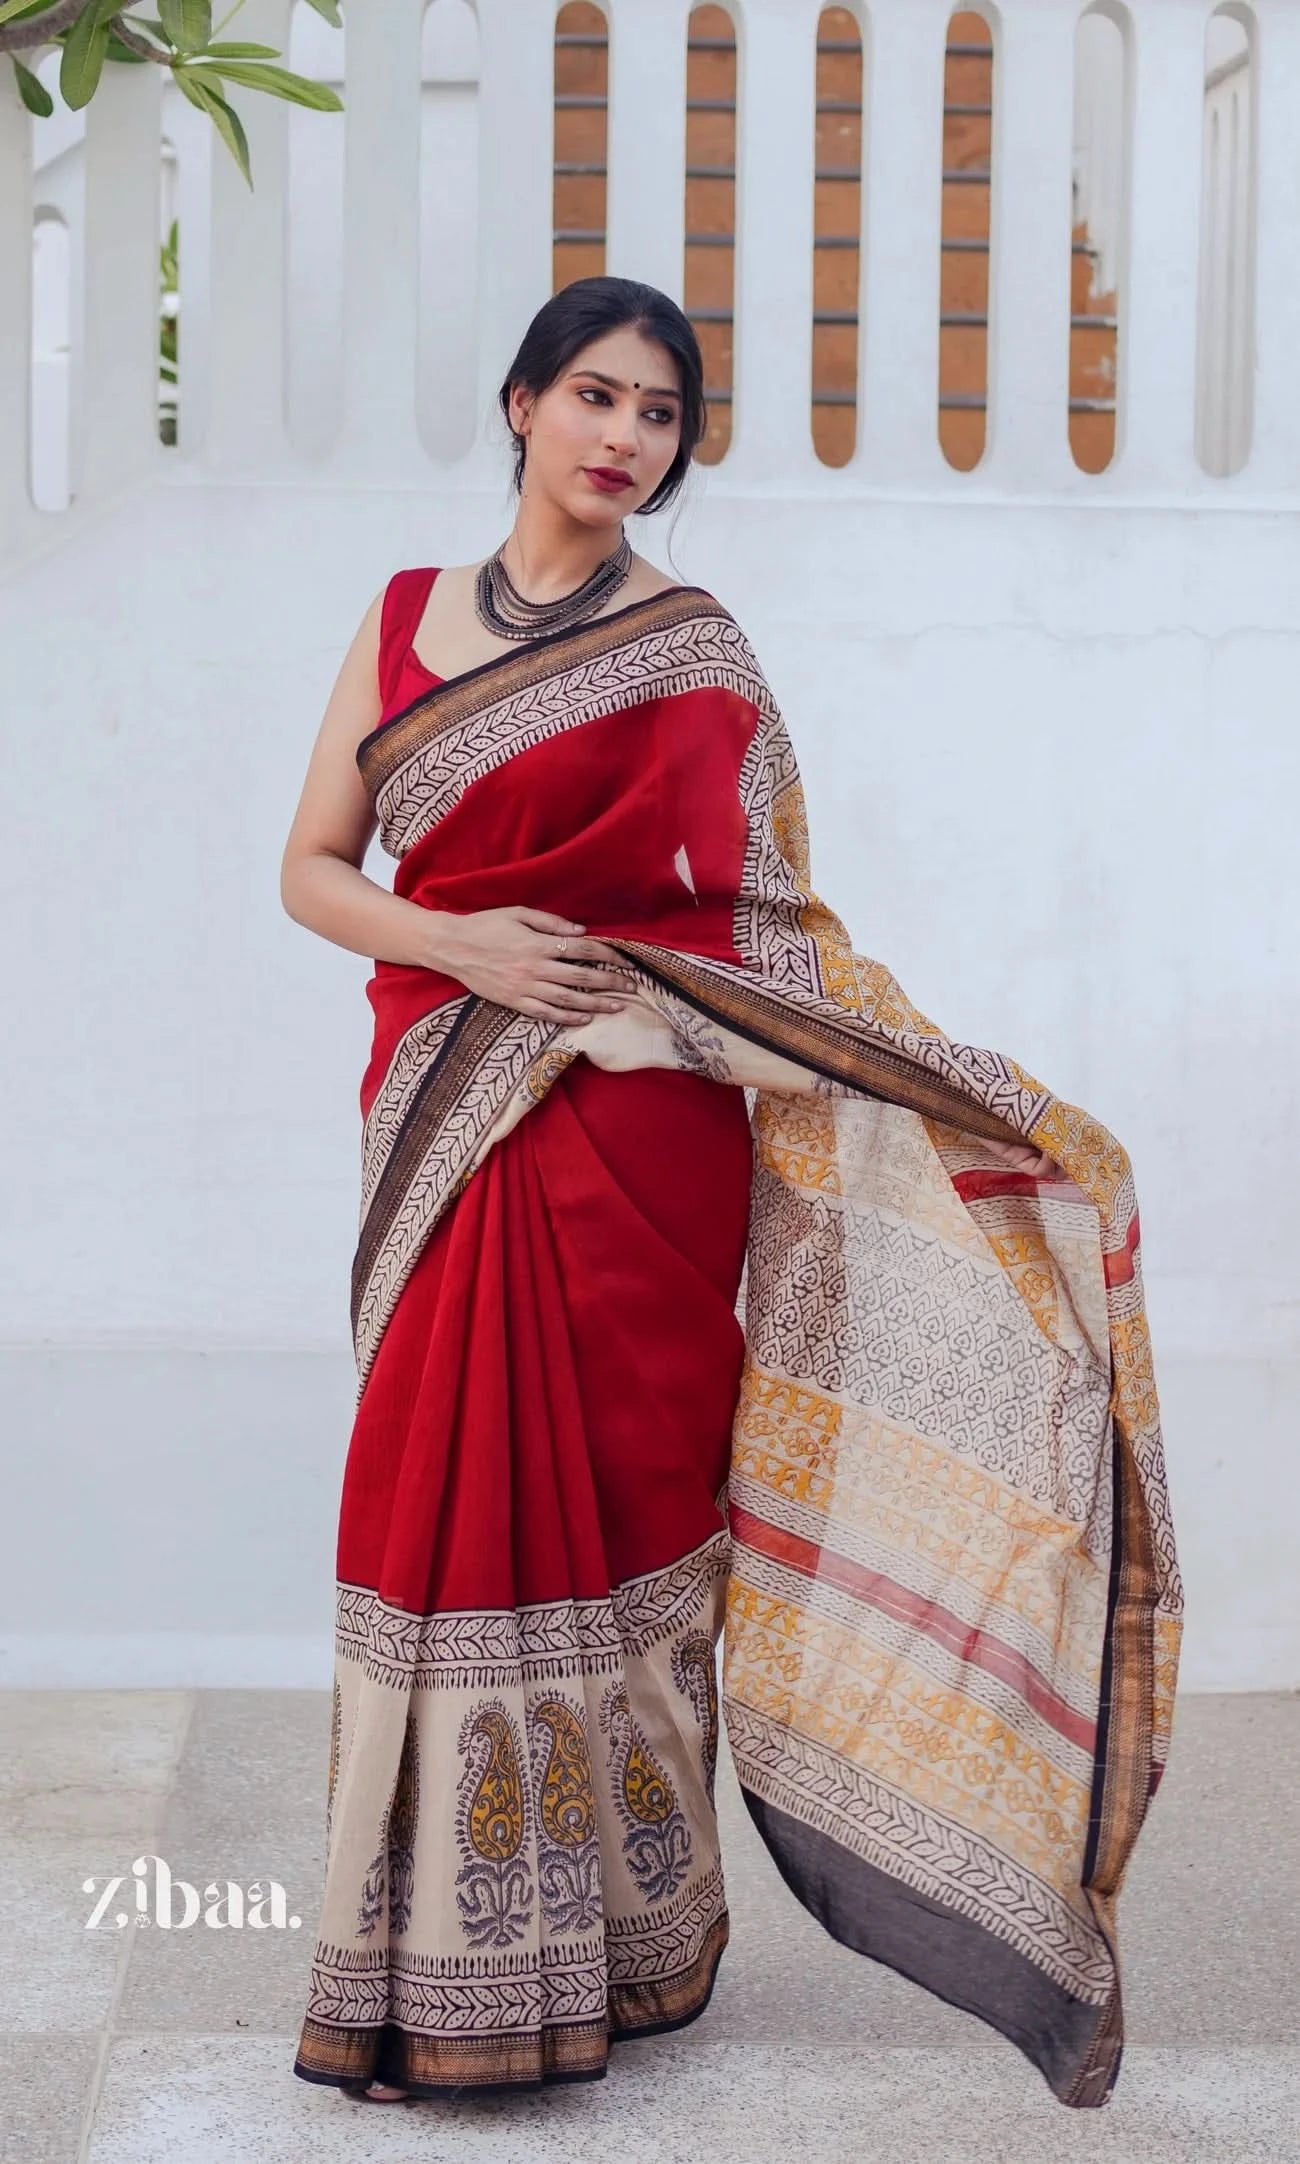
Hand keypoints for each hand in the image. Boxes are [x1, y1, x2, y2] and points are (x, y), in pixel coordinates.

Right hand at [426, 906, 639, 1024]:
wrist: (451, 947)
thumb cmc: (485, 925)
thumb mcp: (518, 913)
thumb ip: (551, 923)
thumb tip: (582, 932)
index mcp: (538, 943)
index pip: (583, 950)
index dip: (608, 955)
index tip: (626, 961)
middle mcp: (535, 968)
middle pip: (582, 977)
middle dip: (610, 982)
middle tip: (632, 987)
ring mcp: (524, 988)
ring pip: (568, 999)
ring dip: (596, 1004)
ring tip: (617, 1007)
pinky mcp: (514, 1002)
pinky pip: (545, 1013)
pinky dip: (567, 1017)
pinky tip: (584, 1019)